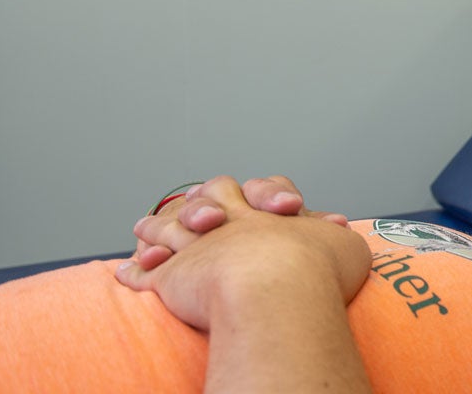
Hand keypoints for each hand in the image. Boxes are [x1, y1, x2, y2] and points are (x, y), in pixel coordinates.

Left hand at [117, 176, 370, 331]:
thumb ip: (332, 234)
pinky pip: (147, 270)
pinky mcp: (171, 275)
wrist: (277, 284)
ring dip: (157, 229)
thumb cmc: (315, 266)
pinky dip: (139, 269)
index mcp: (267, 209)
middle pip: (208, 195)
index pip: (263, 188)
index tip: (279, 209)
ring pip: (167, 226)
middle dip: (202, 200)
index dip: (268, 195)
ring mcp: (197, 244)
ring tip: (144, 232)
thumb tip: (336, 229)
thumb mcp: (341, 243)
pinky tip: (130, 271)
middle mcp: (229, 218)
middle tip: (205, 214)